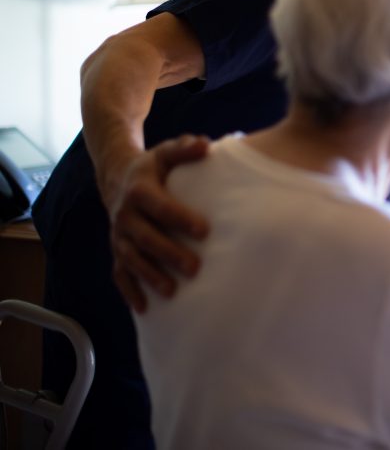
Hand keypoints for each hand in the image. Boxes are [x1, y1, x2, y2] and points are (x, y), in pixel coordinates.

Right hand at [105, 134, 209, 312]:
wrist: (118, 177)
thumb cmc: (154, 167)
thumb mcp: (166, 152)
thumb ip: (185, 149)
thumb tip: (206, 145)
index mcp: (140, 190)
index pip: (160, 206)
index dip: (181, 218)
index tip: (205, 231)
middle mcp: (125, 215)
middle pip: (146, 237)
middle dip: (169, 253)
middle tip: (195, 268)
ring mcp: (119, 235)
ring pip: (131, 259)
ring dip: (150, 276)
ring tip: (172, 291)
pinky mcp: (116, 250)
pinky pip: (119, 273)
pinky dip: (129, 291)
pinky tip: (144, 309)